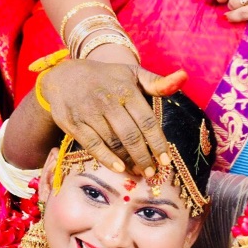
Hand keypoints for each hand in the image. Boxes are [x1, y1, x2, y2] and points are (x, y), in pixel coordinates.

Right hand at [41, 59, 187, 174]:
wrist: (64, 76)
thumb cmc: (107, 79)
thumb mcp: (132, 74)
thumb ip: (157, 83)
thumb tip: (183, 78)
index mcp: (126, 89)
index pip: (147, 121)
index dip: (158, 143)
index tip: (166, 161)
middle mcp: (107, 100)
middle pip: (131, 136)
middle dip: (144, 158)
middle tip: (152, 173)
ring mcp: (89, 112)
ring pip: (113, 143)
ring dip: (128, 161)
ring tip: (139, 172)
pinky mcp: (73, 122)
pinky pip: (93, 145)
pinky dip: (107, 159)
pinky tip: (120, 168)